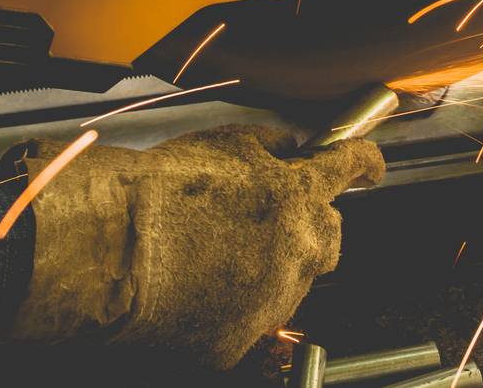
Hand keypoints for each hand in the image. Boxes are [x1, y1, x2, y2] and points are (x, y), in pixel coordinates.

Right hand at [9, 126, 384, 369]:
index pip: (352, 169)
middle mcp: (300, 249)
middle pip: (329, 237)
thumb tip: (289, 149)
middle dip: (309, 224)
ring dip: (270, 265)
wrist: (112, 247)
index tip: (371, 166)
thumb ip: (271, 147)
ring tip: (216, 253)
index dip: (366, 164)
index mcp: (299, 195)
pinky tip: (198, 288)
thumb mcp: (226, 143)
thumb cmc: (162, 190)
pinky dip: (232, 305)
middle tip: (266, 219)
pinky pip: (249, 319)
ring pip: (292, 279)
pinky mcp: (241, 339)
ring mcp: (274, 298)